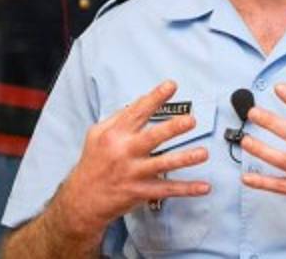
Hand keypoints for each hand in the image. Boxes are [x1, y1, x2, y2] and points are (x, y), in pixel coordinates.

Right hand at [56, 80, 210, 237]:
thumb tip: (142, 101)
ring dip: (185, 158)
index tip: (171, 85)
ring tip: (204, 153)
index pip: (137, 112)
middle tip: (191, 120)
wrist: (80, 200)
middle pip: (152, 138)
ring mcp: (133, 173)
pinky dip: (187, 189)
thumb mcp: (97, 135)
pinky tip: (205, 187)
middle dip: (172, 128)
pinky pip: (167, 190)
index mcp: (115, 135)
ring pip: (163, 164)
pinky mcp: (140, 191)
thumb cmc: (93, 163)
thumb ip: (119, 117)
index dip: (155, 98)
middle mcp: (124, 152)